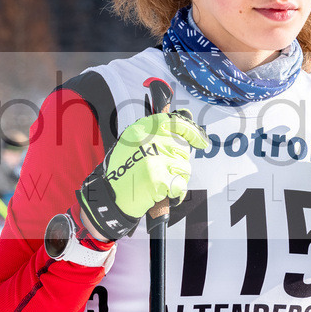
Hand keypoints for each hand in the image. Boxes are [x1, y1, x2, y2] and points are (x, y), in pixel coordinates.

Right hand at [77, 111, 208, 240]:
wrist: (109, 196)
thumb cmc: (123, 171)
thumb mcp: (134, 144)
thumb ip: (159, 132)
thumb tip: (188, 116)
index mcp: (142, 129)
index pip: (176, 123)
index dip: (193, 132)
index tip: (201, 141)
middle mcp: (148, 140)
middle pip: (183, 148)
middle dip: (178, 162)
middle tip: (163, 171)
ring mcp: (154, 159)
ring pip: (185, 167)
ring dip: (177, 178)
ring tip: (159, 183)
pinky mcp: (158, 179)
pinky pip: (181, 184)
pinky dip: (176, 193)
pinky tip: (163, 194)